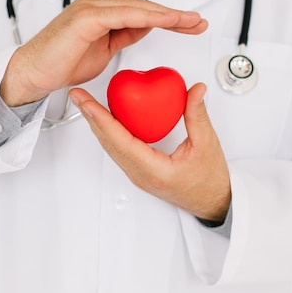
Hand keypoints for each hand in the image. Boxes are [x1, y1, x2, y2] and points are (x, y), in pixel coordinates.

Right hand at [0, 0, 207, 105]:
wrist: (35, 73)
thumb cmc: (63, 63)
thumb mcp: (105, 49)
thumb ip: (124, 35)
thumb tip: (143, 28)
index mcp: (102, 10)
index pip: (142, 12)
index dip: (169, 18)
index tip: (190, 25)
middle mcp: (98, 3)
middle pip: (144, 7)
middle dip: (175, 15)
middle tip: (199, 22)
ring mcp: (92, 7)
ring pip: (139, 8)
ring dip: (168, 15)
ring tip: (190, 22)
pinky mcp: (88, 16)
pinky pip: (125, 15)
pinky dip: (149, 18)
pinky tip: (167, 21)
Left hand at [69, 83, 230, 221]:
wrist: (212, 202)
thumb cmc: (209, 181)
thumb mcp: (207, 144)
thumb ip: (197, 115)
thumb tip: (194, 90)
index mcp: (154, 170)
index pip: (121, 141)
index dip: (102, 119)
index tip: (88, 102)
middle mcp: (141, 174)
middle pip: (109, 143)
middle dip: (91, 117)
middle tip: (79, 97)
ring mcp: (138, 175)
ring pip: (111, 148)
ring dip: (97, 125)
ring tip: (86, 105)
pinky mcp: (139, 172)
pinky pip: (118, 150)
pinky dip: (108, 133)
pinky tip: (105, 120)